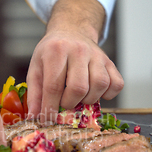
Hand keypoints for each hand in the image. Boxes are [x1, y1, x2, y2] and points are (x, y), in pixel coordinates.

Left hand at [26, 0, 123, 121]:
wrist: (71, 31)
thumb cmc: (51, 54)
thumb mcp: (36, 68)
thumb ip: (34, 93)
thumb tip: (34, 116)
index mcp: (56, 51)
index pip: (53, 86)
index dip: (50, 107)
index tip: (47, 120)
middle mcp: (78, 50)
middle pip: (78, 87)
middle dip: (69, 103)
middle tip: (64, 103)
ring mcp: (97, 55)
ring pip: (99, 86)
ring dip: (88, 100)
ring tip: (78, 98)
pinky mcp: (110, 62)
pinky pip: (116, 84)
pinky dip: (108, 95)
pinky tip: (94, 92)